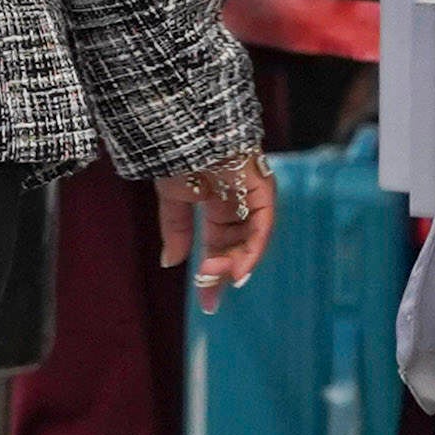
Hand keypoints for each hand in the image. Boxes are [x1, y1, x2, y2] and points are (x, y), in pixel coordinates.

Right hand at [162, 154, 278, 298]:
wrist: (186, 129)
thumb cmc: (178, 155)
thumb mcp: (172, 199)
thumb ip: (176, 232)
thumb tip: (170, 263)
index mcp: (217, 206)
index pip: (218, 247)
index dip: (212, 274)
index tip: (206, 304)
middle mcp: (239, 205)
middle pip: (236, 249)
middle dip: (223, 274)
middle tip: (210, 298)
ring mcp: (253, 197)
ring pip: (249, 242)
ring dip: (234, 264)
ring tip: (217, 279)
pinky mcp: (264, 190)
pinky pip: (262, 227)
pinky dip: (253, 250)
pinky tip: (238, 270)